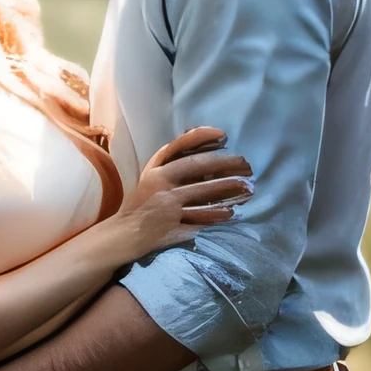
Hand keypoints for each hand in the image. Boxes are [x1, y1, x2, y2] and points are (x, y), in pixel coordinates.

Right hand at [109, 125, 251, 265]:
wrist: (124, 234)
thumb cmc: (142, 202)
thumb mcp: (151, 176)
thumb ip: (171, 161)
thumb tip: (202, 142)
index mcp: (155, 171)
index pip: (179, 146)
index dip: (202, 137)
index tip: (224, 135)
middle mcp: (160, 185)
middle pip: (196, 167)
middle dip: (224, 163)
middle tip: (247, 165)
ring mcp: (167, 208)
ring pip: (201, 194)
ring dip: (226, 189)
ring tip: (247, 187)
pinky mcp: (172, 229)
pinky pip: (198, 221)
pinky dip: (215, 216)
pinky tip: (231, 213)